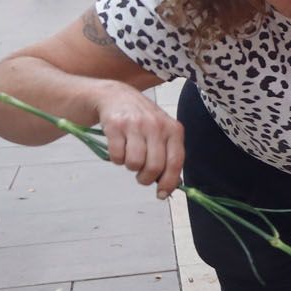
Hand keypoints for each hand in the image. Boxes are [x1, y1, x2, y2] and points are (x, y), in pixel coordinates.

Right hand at [93, 83, 184, 197]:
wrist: (116, 96)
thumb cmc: (143, 120)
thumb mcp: (162, 132)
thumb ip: (169, 155)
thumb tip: (171, 185)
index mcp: (174, 129)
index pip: (176, 162)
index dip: (169, 182)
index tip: (162, 194)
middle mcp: (157, 126)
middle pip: (154, 167)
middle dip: (146, 179)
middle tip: (141, 176)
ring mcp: (135, 125)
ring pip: (134, 163)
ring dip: (130, 167)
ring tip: (130, 158)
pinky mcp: (115, 126)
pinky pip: (117, 156)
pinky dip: (116, 159)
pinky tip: (119, 149)